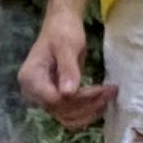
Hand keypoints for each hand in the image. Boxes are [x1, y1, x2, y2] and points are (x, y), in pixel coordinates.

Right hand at [17, 2, 110, 128]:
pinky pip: (70, 114)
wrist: (61, 24)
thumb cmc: (62, 30)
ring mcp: (43, 97)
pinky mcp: (55, 99)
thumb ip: (67, 69)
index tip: (101, 89)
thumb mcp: (66, 45)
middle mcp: (33, 92)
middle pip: (61, 111)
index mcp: (31, 79)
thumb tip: (68, 93)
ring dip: (90, 111)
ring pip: (67, 117)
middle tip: (111, 91)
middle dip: (88, 105)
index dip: (79, 98)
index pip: (55, 100)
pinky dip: (87, 111)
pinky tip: (101, 100)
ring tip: (109, 96)